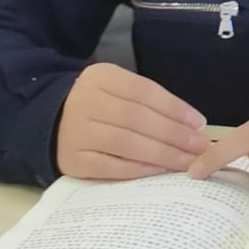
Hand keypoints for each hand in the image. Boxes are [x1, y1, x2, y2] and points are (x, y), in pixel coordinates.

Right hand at [56, 64, 206, 179]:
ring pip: (126, 143)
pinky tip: (161, 170)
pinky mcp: (74, 160)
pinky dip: (139, 169)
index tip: (199, 123)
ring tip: (188, 162)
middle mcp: (86, 102)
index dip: (175, 108)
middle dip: (174, 134)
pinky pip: (111, 167)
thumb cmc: (95, 104)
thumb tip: (191, 123)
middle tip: (201, 148)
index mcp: (100, 78)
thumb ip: (148, 100)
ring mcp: (77, 132)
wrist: (48, 120)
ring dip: (163, 154)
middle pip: (137, 118)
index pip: (144, 92)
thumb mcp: (115, 87)